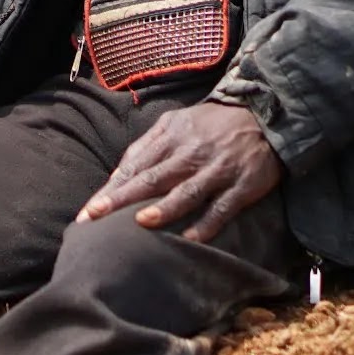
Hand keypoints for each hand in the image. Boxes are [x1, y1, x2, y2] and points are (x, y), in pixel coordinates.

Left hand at [77, 101, 280, 241]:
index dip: (111, 189)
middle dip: (122, 199)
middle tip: (97, 218)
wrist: (264, 115)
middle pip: (153, 178)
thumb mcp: (175, 122)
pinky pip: (223, 207)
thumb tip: (117, 174)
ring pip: (187, 191)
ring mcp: (218, 170)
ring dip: (165, 207)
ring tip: (141, 222)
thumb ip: (146, 146)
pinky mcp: (243, 185)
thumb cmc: (210, 124)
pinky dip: (207, 224)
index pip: (135, 166)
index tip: (89, 210)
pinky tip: (190, 239)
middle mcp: (191, 153)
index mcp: (171, 137)